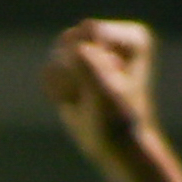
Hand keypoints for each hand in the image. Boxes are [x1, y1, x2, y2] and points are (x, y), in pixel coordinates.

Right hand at [40, 20, 165, 181]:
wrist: (115, 148)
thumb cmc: (117, 122)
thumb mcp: (106, 94)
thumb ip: (91, 67)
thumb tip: (74, 49)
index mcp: (133, 38)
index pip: (93, 33)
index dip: (93, 63)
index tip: (111, 87)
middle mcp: (112, 38)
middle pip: (72, 40)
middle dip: (75, 73)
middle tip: (94, 96)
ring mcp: (90, 50)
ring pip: (56, 56)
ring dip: (64, 84)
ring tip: (84, 99)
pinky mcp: (71, 66)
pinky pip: (47, 71)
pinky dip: (55, 91)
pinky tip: (74, 101)